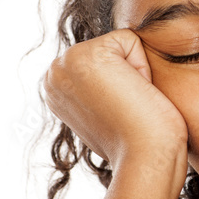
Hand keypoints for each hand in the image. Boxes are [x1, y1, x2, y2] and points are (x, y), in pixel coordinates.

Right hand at [42, 29, 187, 172]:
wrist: (143, 159)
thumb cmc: (135, 145)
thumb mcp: (105, 114)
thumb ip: (100, 90)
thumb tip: (111, 80)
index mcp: (55, 87)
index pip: (105, 61)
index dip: (124, 85)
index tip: (120, 114)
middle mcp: (54, 73)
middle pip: (113, 49)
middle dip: (131, 76)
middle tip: (128, 109)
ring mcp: (66, 62)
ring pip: (121, 44)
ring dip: (137, 72)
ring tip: (130, 104)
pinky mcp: (88, 54)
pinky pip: (131, 40)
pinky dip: (143, 67)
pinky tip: (134, 94)